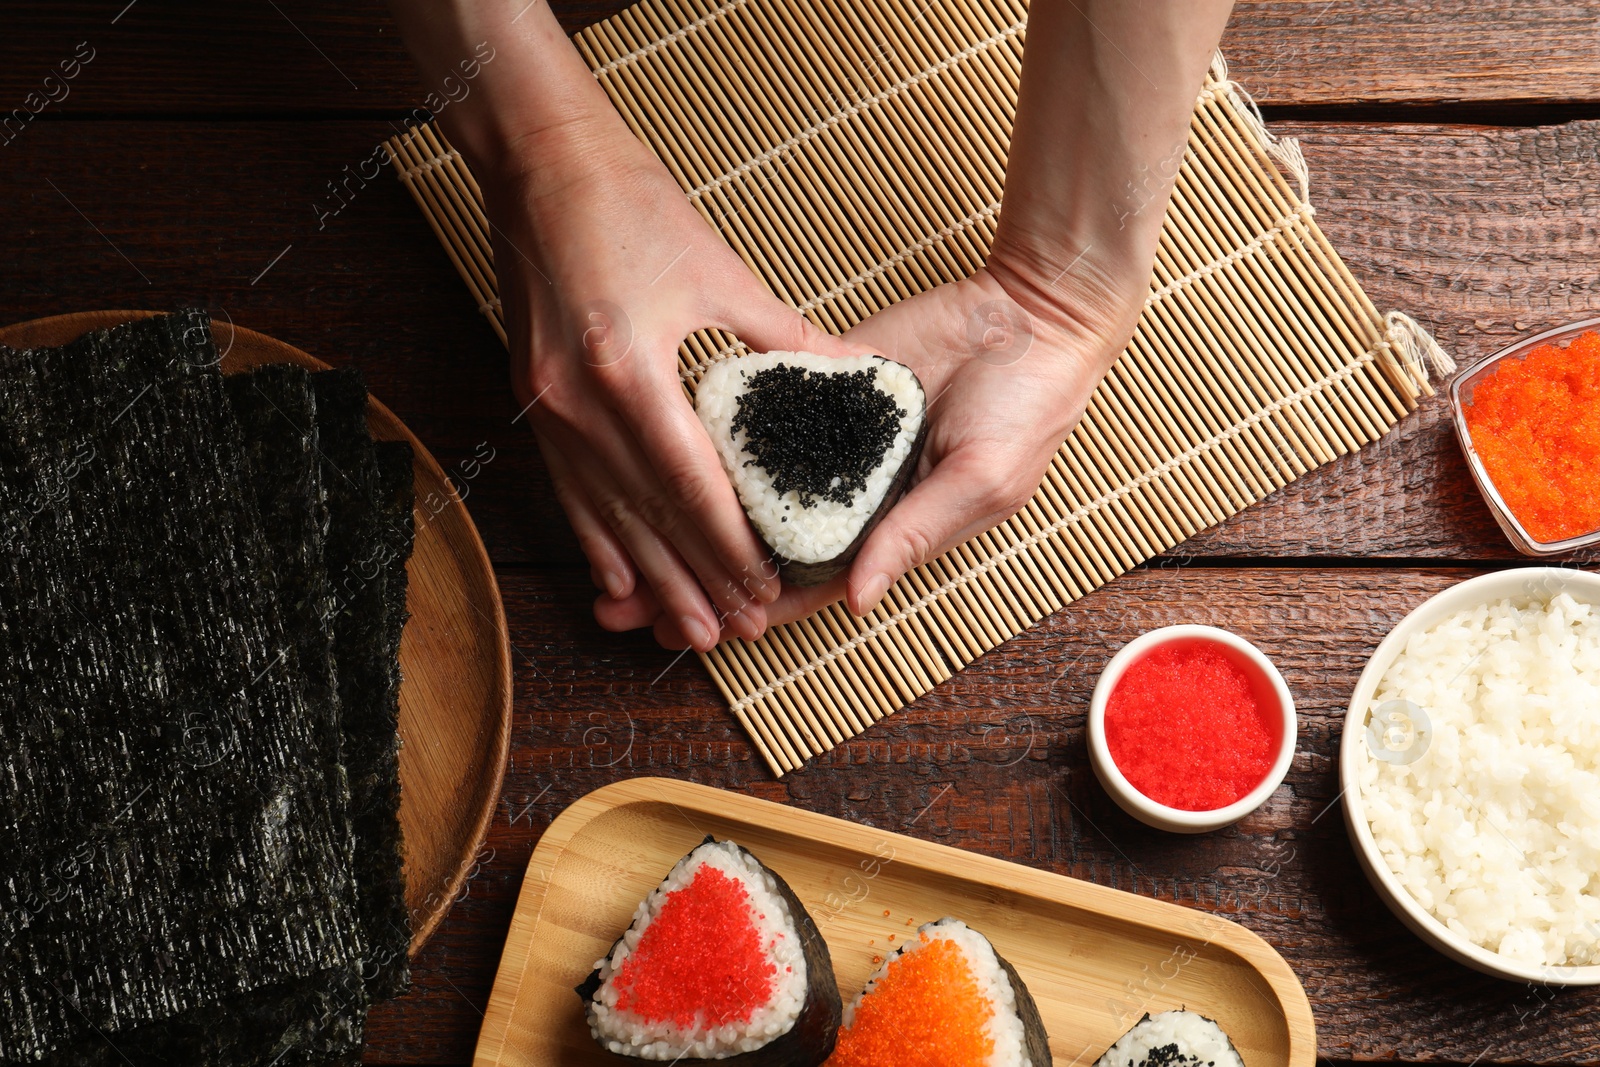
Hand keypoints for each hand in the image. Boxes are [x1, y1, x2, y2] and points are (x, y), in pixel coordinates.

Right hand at [487, 120, 865, 651]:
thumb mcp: (718, 269)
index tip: (764, 588)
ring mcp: (547, 406)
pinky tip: (617, 579)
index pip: (687, 483)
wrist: (540, 164)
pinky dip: (595, 537)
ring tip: (685, 627)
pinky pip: (567, 488)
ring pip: (603, 513)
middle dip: (695, 580)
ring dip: (648, 575)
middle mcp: (579, 401)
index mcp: (629, 367)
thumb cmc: (630, 205)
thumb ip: (780, 337)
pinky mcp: (533, 401)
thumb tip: (843, 375)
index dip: (727, 545)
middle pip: (646, 513)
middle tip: (735, 632)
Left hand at [597, 253, 1146, 647]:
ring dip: (679, 510)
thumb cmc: (1027, 410)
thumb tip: (855, 599)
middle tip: (616, 601)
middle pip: (749, 543)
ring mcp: (821, 436)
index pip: (796, 584)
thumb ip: (914, 534)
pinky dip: (709, 431)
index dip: (738, 608)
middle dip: (687, 573)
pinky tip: (650, 446)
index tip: (679, 630)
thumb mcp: (979, 482)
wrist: (1030, 314)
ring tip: (611, 534)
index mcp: (880, 530)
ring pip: (738, 482)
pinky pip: (755, 408)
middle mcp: (839, 491)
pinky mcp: (814, 380)